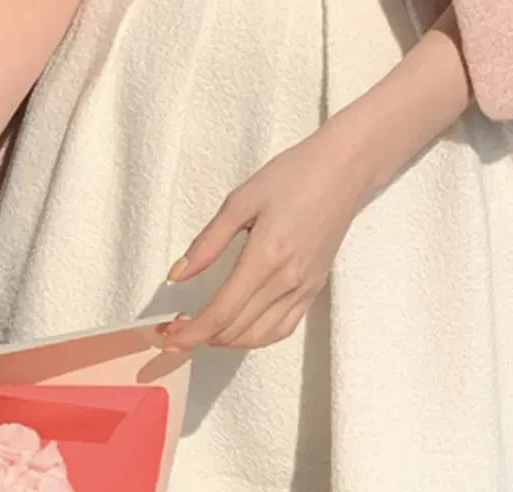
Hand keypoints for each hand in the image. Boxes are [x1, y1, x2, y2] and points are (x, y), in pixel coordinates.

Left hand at [161, 124, 375, 350]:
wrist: (344, 170)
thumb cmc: (293, 176)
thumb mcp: (242, 199)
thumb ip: (208, 242)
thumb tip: (177, 275)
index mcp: (266, 256)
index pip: (222, 311)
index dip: (192, 332)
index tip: (168, 338)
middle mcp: (287, 280)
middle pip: (237, 329)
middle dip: (201, 338)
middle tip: (175, 332)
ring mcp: (305, 287)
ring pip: (260, 335)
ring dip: (227, 342)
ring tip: (202, 332)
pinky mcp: (315, 288)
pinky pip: (284, 327)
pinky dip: (256, 337)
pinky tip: (239, 328)